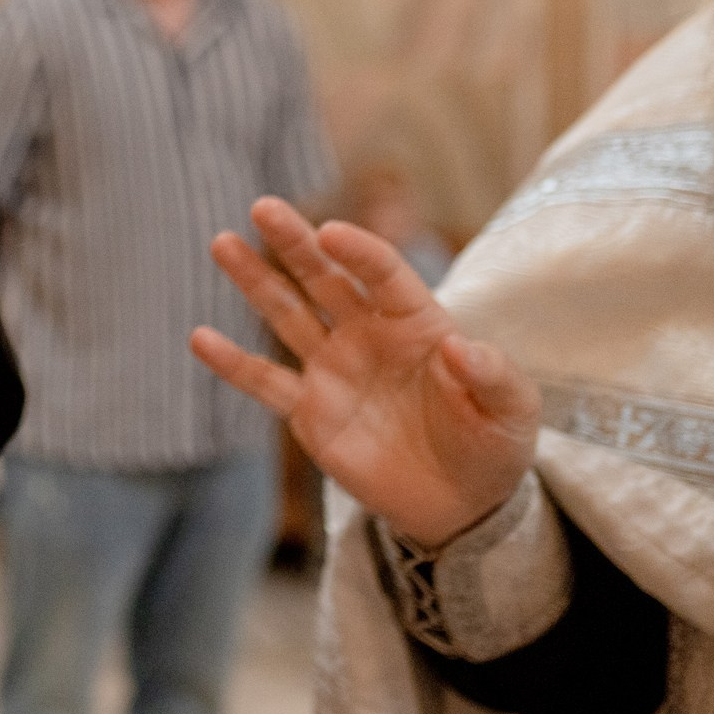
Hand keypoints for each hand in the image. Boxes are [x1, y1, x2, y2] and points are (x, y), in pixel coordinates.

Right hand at [192, 197, 539, 546]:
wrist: (462, 505)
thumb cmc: (492, 446)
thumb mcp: (512, 412)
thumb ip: (493, 377)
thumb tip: (462, 347)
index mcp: (418, 324)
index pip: (384, 274)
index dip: (359, 252)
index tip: (330, 233)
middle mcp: (368, 335)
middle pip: (324, 279)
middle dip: (295, 242)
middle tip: (263, 208)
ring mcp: (334, 370)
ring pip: (287, 314)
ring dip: (255, 279)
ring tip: (223, 243)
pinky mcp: (310, 412)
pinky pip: (265, 383)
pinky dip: (232, 363)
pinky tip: (200, 338)